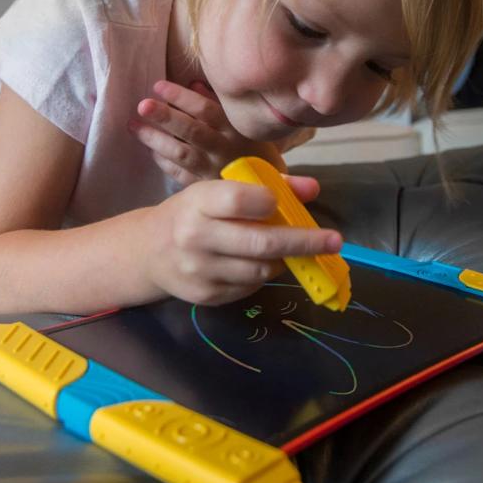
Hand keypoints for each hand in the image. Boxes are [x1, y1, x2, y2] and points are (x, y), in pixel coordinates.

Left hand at [129, 79, 296, 185]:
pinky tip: (150, 149)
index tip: (158, 86)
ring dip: (155, 139)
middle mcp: (224, 149)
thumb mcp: (241, 123)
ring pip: (181, 153)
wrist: (268, 189)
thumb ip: (217, 104)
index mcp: (235, 129)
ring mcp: (212, 171)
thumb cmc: (252, 148)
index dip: (182, 97)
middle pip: (192, 131)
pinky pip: (179, 174)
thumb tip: (192, 83)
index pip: (206, 110)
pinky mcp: (204, 188)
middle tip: (142, 105)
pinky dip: (164, 161)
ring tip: (134, 126)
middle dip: (166, 117)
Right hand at [143, 175, 342, 305]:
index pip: (240, 200)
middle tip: (334, 240)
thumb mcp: (218, 191)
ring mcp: (200, 271)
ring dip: (282, 260)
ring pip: (260, 269)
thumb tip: (312, 188)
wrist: (148, 251)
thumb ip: (267, 186)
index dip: (268, 201)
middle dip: (304, 242)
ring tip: (288, 250)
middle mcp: (196, 237)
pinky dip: (262, 274)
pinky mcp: (206, 296)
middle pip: (261, 242)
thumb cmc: (192, 213)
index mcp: (198, 203)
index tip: (283, 203)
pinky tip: (258, 262)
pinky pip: (249, 287)